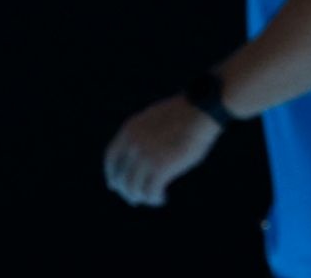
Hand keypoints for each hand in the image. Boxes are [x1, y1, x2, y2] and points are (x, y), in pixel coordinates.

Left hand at [103, 94, 222, 207]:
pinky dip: (155, 198)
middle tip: (135, 200)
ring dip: (143, 197)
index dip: (111, 174)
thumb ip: (143, 135)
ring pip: (135, 187)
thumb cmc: (183, 114)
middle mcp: (133, 145)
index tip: (113, 186)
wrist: (199, 111)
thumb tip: (142, 152)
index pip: (111, 157)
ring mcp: (146, 156)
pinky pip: (151, 191)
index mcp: (129, 130)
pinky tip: (162, 198)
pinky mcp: (161, 168)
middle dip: (127, 191)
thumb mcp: (154, 120)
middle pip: (122, 176)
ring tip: (153, 199)